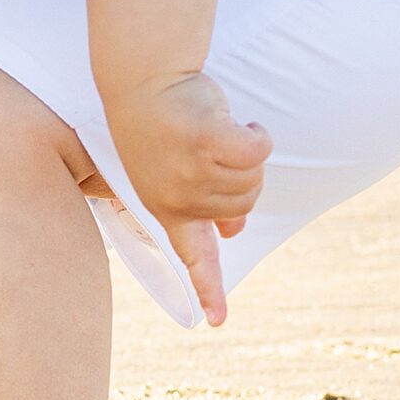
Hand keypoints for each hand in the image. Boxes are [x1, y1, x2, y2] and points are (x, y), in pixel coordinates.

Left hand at [104, 72, 270, 326]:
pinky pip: (256, 149)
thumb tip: (233, 234)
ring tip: (216, 131)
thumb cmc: (161, 121)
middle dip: (245, 177)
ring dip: (247, 151)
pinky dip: (256, 135)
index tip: (216, 322)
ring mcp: (188, 171)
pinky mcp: (205, 140)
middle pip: (245, 206)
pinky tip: (237, 122)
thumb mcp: (175, 171)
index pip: (192, 257)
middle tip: (216, 148)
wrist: (143, 77)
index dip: (209, 289)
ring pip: (253, 178)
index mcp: (166, 208)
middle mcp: (175, 197)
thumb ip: (203, 205)